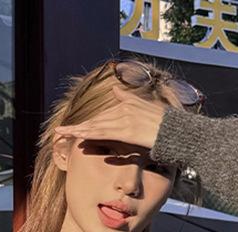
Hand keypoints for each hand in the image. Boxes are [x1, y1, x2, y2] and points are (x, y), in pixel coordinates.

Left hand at [53, 83, 167, 151]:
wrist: (177, 132)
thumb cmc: (165, 125)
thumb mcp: (147, 107)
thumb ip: (129, 98)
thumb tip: (115, 89)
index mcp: (127, 104)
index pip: (102, 115)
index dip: (87, 122)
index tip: (74, 127)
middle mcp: (124, 109)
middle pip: (96, 120)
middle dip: (77, 126)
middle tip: (60, 131)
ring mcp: (125, 119)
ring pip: (96, 126)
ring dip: (78, 130)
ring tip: (62, 134)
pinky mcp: (127, 130)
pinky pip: (104, 132)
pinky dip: (90, 134)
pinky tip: (78, 136)